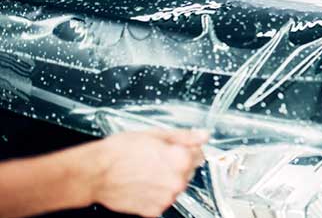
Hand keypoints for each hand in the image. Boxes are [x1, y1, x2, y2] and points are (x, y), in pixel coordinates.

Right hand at [91, 129, 208, 216]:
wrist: (95, 173)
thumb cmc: (120, 151)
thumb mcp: (156, 134)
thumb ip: (185, 136)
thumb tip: (203, 135)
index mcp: (181, 160)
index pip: (199, 154)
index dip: (187, 148)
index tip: (177, 147)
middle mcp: (177, 182)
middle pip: (188, 171)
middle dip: (177, 164)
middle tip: (156, 158)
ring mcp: (166, 198)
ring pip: (175, 186)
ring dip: (167, 179)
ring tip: (146, 170)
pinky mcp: (154, 211)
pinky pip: (162, 199)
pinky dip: (155, 193)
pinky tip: (142, 182)